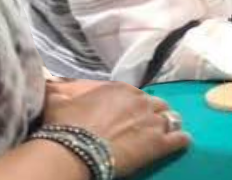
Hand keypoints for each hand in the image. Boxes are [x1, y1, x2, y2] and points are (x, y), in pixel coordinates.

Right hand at [44, 82, 189, 176]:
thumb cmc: (64, 124)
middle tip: (145, 125)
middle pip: (158, 105)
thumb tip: (50, 82)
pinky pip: (180, 139)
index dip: (134, 105)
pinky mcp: (160, 143)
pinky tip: (179, 143)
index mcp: (121, 89)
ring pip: (172, 119)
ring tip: (163, 134)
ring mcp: (153, 121)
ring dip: (168, 126)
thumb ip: (61, 90)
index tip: (128, 114)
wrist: (73, 149)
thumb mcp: (58, 100)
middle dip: (154, 114)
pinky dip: (181, 140)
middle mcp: (142, 101)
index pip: (137, 94)